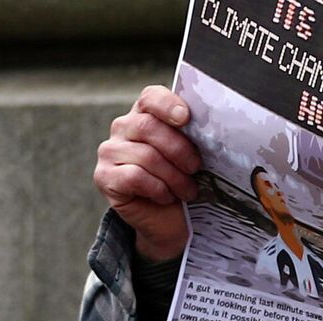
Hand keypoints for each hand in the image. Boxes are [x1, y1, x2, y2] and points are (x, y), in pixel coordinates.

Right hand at [93, 85, 201, 263]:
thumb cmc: (187, 182)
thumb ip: (197, 137)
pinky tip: (166, 196)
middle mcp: (123, 128)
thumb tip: (218, 126)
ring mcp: (110, 152)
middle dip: (180, 150)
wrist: (172, 221)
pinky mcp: (104, 177)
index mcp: (147, 115)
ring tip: (186, 190)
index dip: (167, 104)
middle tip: (196, 168)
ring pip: (145, 155)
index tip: (185, 118)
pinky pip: (134, 177)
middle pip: (148, 127)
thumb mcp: (197, 156)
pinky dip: (158, 189)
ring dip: (174, 177)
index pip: (151, 97)